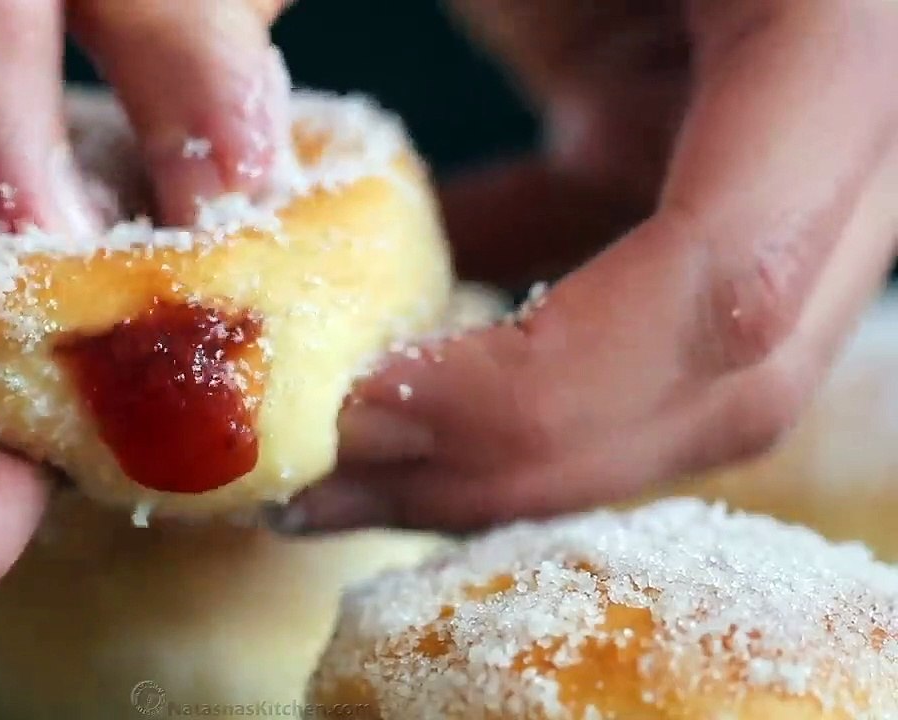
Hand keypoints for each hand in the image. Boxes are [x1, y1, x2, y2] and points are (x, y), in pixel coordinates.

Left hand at [274, 0, 897, 532]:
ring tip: (335, 449)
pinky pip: (628, 271)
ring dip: (512, 426)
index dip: (546, 393)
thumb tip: (197, 208)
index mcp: (828, 8)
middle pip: (733, 359)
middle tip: (316, 489)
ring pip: (694, 352)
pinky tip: (385, 328)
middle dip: (520, 458)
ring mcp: (783, 107)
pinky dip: (512, 324)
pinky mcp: (698, 106)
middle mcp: (846, 81)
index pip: (732, 276)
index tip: (350, 423)